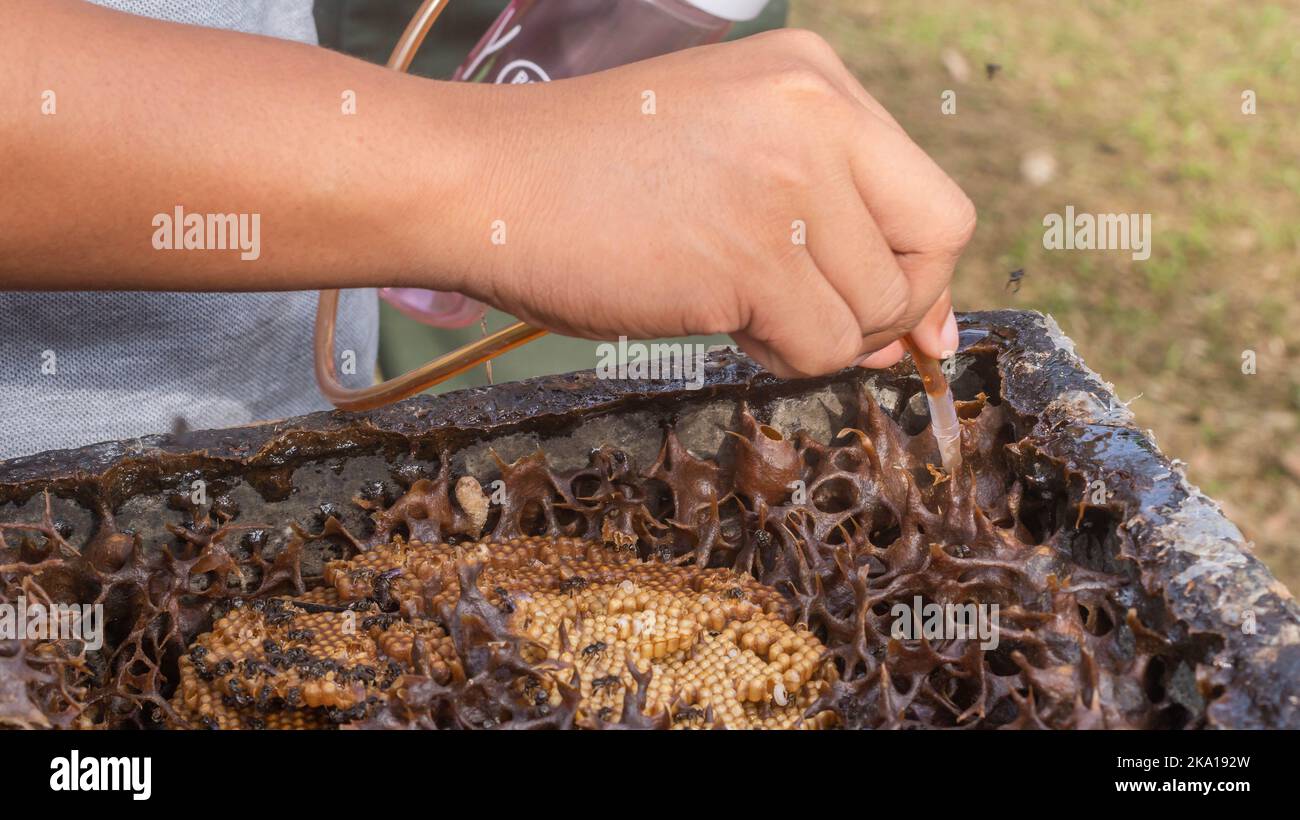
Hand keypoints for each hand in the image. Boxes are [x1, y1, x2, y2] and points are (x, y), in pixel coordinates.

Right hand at [447, 29, 974, 375]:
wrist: (485, 182)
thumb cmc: (594, 176)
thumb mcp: (733, 161)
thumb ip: (835, 223)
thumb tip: (927, 336)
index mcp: (815, 78)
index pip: (932, 197)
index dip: (920, 270)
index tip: (890, 314)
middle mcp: (819, 115)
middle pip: (934, 249)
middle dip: (889, 308)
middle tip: (813, 318)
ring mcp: (790, 184)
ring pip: (878, 311)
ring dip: (818, 334)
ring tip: (736, 304)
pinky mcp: (753, 257)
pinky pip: (822, 349)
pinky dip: (781, 358)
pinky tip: (719, 319)